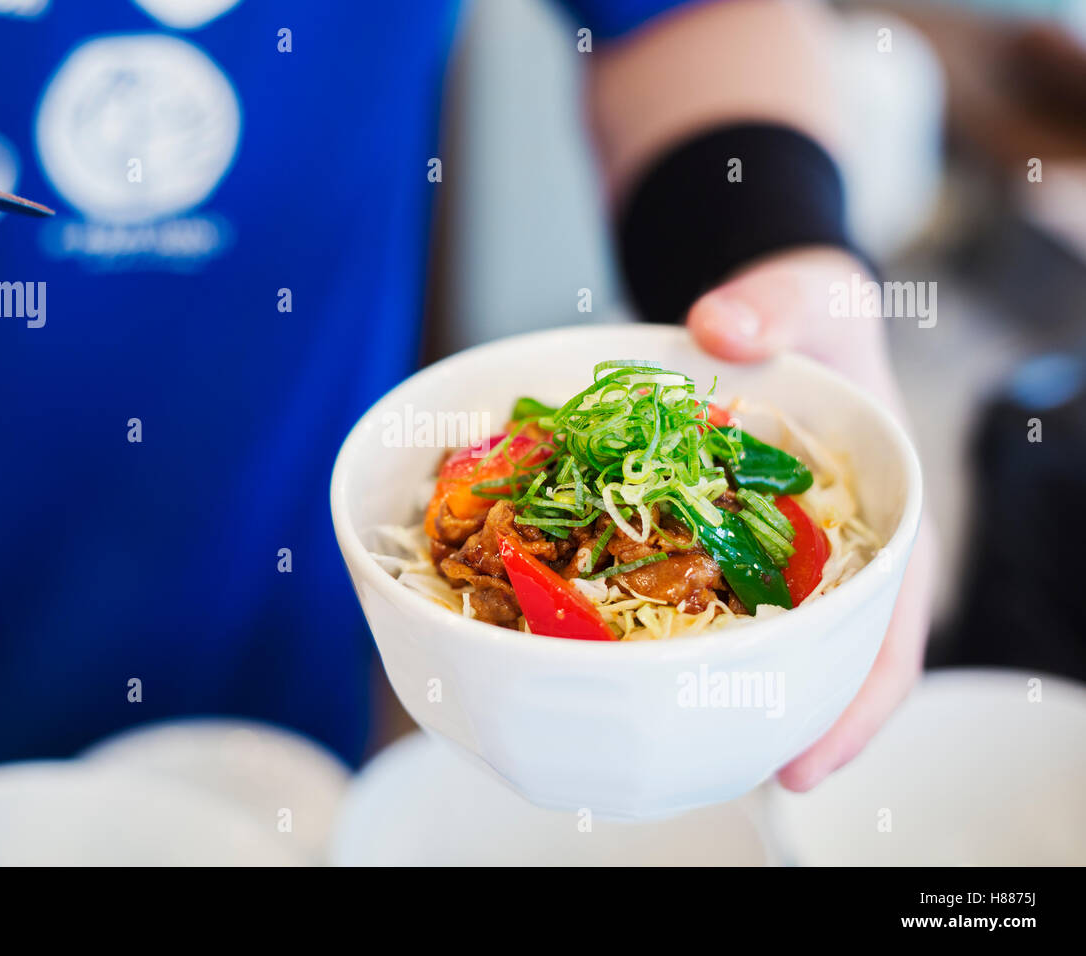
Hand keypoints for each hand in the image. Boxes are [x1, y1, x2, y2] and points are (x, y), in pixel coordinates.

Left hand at [685, 247, 936, 791]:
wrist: (768, 310)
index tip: (805, 762)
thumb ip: (776, 306)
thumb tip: (722, 329)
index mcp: (883, 522)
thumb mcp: (811, 295)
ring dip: (713, 691)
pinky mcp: (715, 545)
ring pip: (753, 644)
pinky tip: (608, 650)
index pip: (891, 637)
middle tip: (708, 770)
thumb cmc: (812, 314)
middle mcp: (828, 558)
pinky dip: (656, 628)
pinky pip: (690, 597)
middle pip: (819, 665)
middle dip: (774, 723)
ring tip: (655, 732)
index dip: (856, 710)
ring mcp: (769, 559)